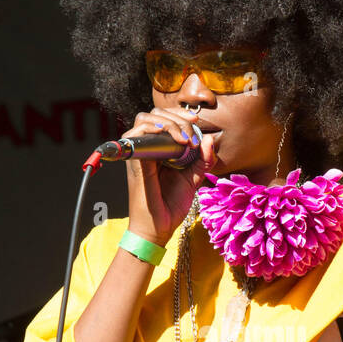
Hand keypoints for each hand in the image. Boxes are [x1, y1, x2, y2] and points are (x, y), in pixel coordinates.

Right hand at [122, 107, 214, 246]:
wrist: (158, 228)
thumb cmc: (171, 205)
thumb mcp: (194, 179)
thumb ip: (203, 160)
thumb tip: (208, 137)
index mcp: (160, 149)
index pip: (165, 118)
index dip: (180, 115)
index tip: (197, 122)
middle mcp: (147, 148)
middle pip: (154, 114)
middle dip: (177, 116)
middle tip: (192, 131)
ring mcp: (139, 153)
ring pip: (145, 120)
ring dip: (167, 123)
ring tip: (184, 139)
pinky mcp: (134, 161)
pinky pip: (136, 135)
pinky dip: (151, 129)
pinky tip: (169, 136)